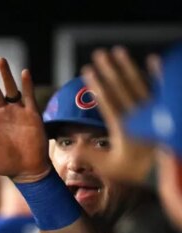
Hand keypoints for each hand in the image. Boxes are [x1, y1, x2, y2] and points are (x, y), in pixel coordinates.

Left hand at [0, 58, 50, 182]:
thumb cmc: (3, 163)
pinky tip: (24, 73)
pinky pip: (29, 97)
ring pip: (10, 89)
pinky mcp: (32, 115)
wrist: (26, 171)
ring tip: (0, 61)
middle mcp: (3, 113)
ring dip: (6, 76)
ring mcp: (18, 112)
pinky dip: (27, 85)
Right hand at [81, 46, 158, 183]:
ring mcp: (154, 110)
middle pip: (121, 86)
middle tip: (99, 54)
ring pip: (139, 83)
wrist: (169, 171)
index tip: (87, 70)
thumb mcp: (110, 167)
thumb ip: (90, 155)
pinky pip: (162, 87)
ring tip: (118, 51)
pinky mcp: (167, 109)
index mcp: (122, 126)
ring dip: (128, 66)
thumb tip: (72, 148)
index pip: (106, 99)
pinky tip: (153, 59)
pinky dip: (158, 73)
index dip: (96, 84)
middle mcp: (138, 114)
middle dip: (109, 69)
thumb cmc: (139, 171)